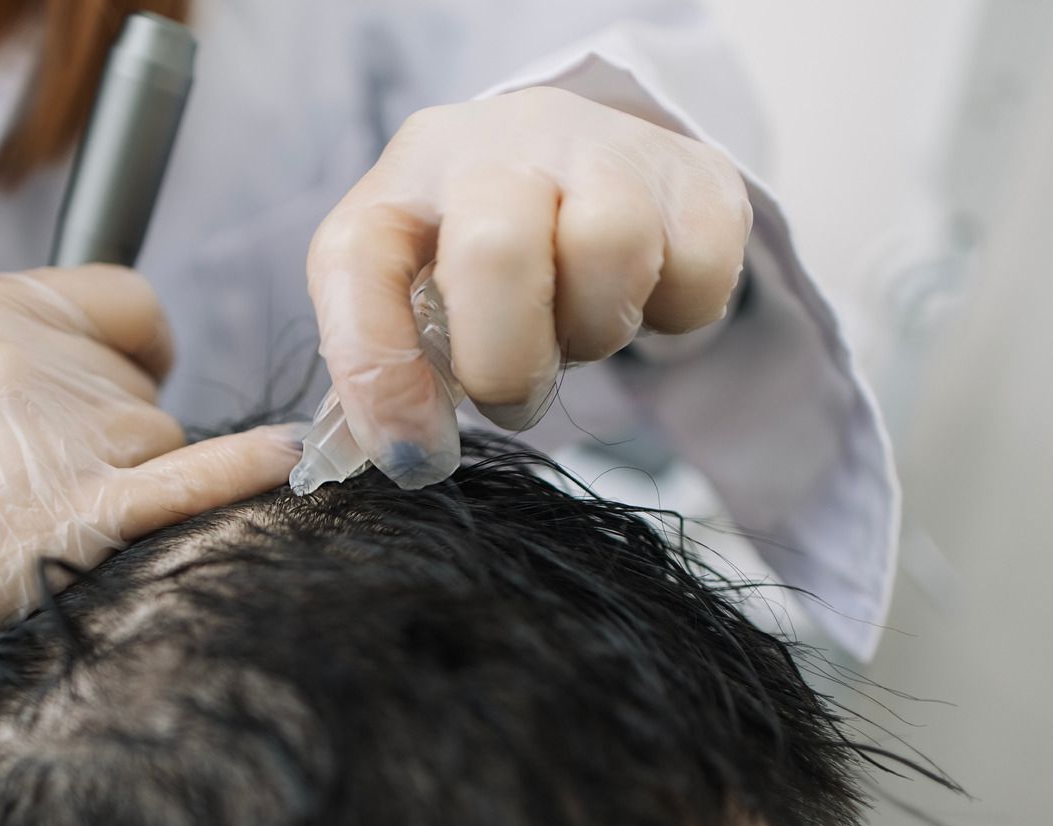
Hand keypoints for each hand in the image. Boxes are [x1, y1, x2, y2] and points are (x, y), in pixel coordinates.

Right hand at [0, 266, 301, 738]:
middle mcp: (27, 353)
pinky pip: (191, 482)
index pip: (124, 301)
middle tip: (35, 490)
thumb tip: (107, 373)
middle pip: (146, 386)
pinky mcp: (72, 516)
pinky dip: (243, 476)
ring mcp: (54, 432)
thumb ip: (7, 356)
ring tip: (22, 529)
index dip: (138, 350)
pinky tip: (282, 466)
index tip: (131, 384)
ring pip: (161, 443)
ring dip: (126, 488)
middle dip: (119, 436)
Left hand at [306, 86, 752, 487]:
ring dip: (595, 331)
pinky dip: (673, 315)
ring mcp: (603, 146)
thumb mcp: (412, 286)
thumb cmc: (480, 249)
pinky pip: (696, 271)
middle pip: (497, 250)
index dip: (381, 379)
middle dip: (506, 364)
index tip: (417, 455)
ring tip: (577, 327)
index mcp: (406, 175)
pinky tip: (642, 297)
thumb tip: (404, 456)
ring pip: (609, 247)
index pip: (356, 264)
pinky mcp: (695, 176)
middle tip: (511, 394)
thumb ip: (388, 361)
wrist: (583, 163)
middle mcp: (497, 142)